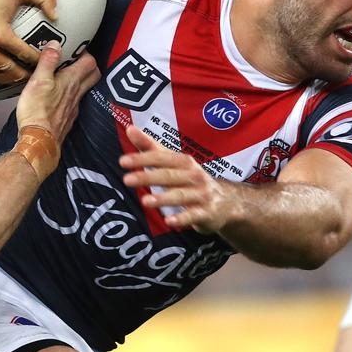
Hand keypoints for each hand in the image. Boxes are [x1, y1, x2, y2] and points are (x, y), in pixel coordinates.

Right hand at [15, 41, 98, 142]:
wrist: (39, 140)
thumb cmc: (37, 111)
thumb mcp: (38, 80)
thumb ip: (48, 61)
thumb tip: (56, 44)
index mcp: (71, 81)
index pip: (90, 62)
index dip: (85, 53)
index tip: (74, 48)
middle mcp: (76, 93)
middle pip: (93, 75)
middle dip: (88, 65)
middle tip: (75, 60)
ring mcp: (74, 106)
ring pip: (84, 88)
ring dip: (79, 80)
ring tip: (64, 75)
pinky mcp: (68, 117)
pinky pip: (75, 101)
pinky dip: (70, 95)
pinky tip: (58, 96)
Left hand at [119, 125, 239, 233]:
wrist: (227, 202)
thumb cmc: (192, 179)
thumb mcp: (174, 162)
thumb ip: (151, 148)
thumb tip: (130, 129)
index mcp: (184, 162)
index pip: (161, 158)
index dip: (143, 158)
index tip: (123, 161)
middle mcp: (194, 175)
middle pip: (168, 176)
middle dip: (148, 177)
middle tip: (126, 179)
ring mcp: (201, 194)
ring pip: (180, 195)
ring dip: (163, 198)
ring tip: (145, 201)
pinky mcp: (206, 212)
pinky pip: (193, 215)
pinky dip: (182, 218)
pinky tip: (169, 221)